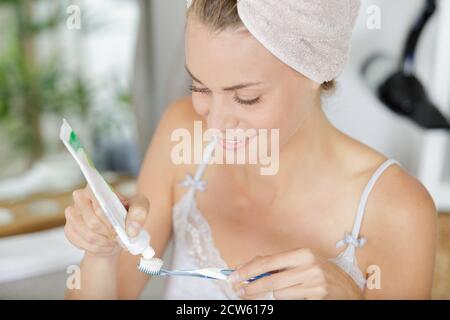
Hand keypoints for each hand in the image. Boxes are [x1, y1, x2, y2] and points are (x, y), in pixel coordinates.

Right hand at [64, 185, 149, 258]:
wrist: (116, 231)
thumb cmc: (127, 214)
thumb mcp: (139, 207)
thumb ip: (139, 212)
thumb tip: (131, 229)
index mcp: (96, 188)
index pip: (97, 202)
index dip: (108, 218)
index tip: (118, 228)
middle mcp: (80, 198)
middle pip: (91, 221)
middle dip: (107, 233)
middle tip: (117, 237)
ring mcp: (72, 214)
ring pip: (86, 234)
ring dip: (102, 243)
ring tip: (112, 243)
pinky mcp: (69, 229)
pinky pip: (79, 242)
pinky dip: (94, 248)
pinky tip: (103, 246)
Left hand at [228, 248, 362, 299]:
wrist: (349, 289)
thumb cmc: (321, 273)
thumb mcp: (301, 262)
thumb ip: (277, 264)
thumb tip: (248, 267)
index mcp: (302, 253)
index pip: (268, 262)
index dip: (248, 270)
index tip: (233, 276)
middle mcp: (309, 267)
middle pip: (270, 281)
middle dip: (251, 287)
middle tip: (239, 291)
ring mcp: (314, 284)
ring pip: (279, 294)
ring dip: (271, 295)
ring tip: (272, 292)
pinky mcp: (317, 298)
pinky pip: (289, 302)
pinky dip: (284, 300)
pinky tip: (290, 296)